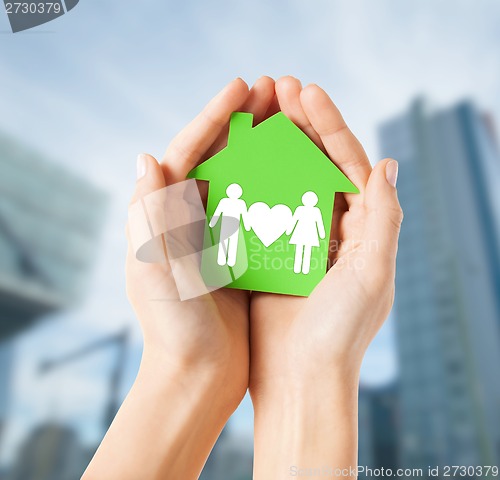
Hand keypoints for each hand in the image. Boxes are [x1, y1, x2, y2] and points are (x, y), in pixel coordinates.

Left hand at [85, 77, 276, 479]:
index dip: (214, 116)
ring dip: (265, 146)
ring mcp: (215, 233)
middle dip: (244, 121)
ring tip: (292, 118)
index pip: (187, 151)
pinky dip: (277, 185)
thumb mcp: (155, 272)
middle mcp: (186, 218)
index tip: (244, 87)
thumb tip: (146, 157)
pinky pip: (260, 208)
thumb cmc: (173, 329)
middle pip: (218, 156)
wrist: (197, 375)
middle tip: (275, 90)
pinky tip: (302, 168)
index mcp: (161, 216)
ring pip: (242, 176)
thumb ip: (149, 218)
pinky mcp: (238, 253)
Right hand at [249, 76, 402, 475]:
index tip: (305, 92)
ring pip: (284, 180)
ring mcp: (297, 239)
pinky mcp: (268, 254)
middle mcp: (331, 230)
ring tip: (254, 111)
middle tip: (276, 87)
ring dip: (271, 145)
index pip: (347, 163)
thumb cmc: (339, 333)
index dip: (329, 125)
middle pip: (315, 164)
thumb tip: (387, 163)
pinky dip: (248, 182)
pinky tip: (233, 158)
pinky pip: (258, 209)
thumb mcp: (372, 273)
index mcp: (361, 229)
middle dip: (299, 124)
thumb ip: (384, 218)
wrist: (299, 380)